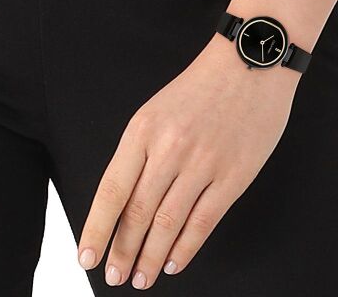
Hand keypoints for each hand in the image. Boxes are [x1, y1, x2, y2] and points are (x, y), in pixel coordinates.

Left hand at [77, 33, 299, 289]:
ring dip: (151, 257)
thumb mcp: (158, 109)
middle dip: (123, 252)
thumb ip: (142, 151)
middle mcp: (170, 148)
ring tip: (142, 277)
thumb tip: (126, 200)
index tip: (88, 257)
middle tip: (116, 276)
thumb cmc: (204, 85)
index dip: (97, 230)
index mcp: (144, 129)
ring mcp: (204, 163)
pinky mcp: (235, 174)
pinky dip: (186, 247)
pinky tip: (175, 261)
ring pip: (168, 223)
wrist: (250, 63)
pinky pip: (204, 220)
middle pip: (138, 214)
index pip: (111, 191)